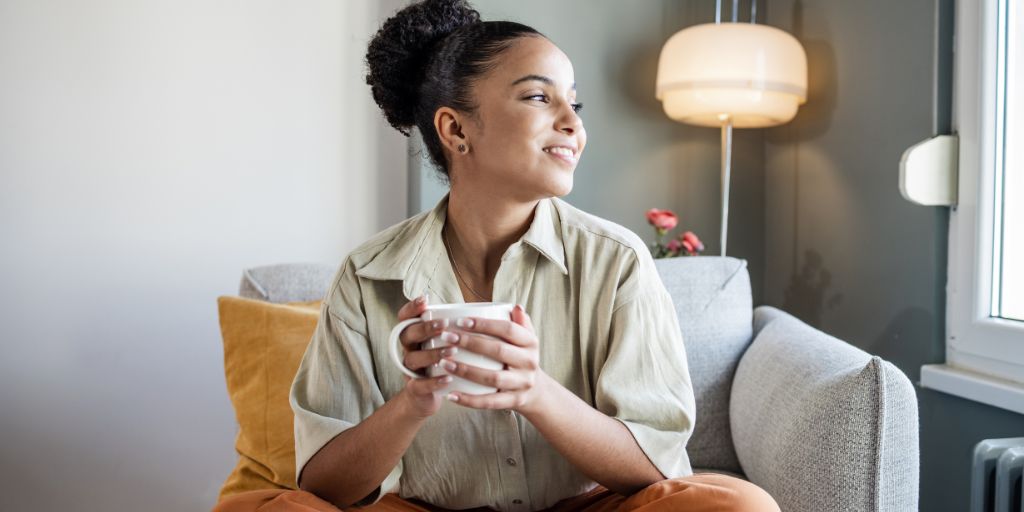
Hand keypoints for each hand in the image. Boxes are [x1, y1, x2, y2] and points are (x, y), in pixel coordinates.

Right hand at [394, 295, 458, 419]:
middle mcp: (410, 349)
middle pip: (407, 334)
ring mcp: (410, 369)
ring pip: (413, 358)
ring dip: (432, 354)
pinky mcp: (415, 389)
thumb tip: (505, 308)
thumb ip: (468, 327)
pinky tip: (449, 378)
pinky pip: (419, 384)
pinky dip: (433, 382)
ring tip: (452, 351)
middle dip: (425, 328)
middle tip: (444, 325)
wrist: (429, 397)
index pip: (406, 317)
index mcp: (416, 335)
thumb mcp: (451, 343)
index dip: (412, 308)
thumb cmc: (446, 364)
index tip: (425, 300)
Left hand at [441, 304, 547, 413]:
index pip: (508, 329)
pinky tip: (451, 395)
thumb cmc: (521, 357)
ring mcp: (523, 383)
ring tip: (443, 363)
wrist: (537, 391)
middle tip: (446, 337)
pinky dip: (469, 400)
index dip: (484, 324)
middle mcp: (530, 362)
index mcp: (531, 342)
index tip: (460, 321)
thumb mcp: (526, 339)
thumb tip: (515, 307)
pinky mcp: (514, 401)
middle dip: (470, 343)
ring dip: (466, 370)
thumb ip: (520, 323)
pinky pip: (489, 402)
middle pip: (499, 351)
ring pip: (492, 378)